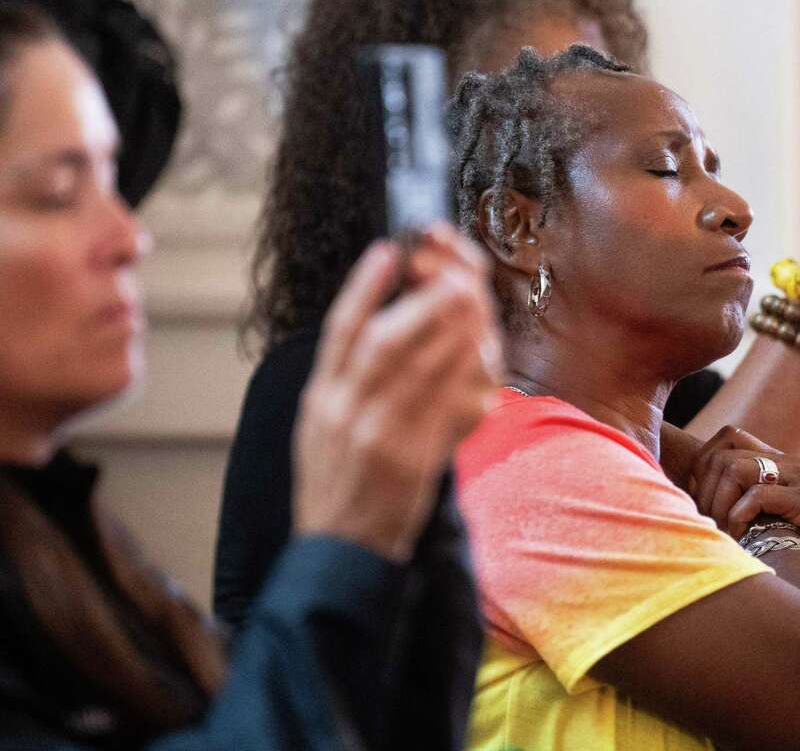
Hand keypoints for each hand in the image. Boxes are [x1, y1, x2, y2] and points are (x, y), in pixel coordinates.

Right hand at [293, 224, 501, 560]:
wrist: (342, 549)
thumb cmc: (336, 483)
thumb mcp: (320, 425)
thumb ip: (344, 378)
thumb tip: (378, 325)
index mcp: (320, 398)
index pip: (340, 331)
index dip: (365, 286)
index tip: (389, 250)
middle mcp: (344, 412)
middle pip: (385, 341)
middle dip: (422, 301)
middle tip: (452, 274)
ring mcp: (378, 437)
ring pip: (420, 369)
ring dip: (452, 329)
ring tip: (473, 299)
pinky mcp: (412, 460)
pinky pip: (444, 408)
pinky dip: (463, 375)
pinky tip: (479, 353)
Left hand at [685, 426, 799, 630]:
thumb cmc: (790, 551)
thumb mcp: (757, 515)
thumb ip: (732, 495)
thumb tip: (685, 488)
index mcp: (777, 461)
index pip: (728, 436)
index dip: (704, 463)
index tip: (700, 498)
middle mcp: (790, 463)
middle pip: (725, 454)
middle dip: (706, 491)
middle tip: (709, 522)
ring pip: (736, 468)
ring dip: (720, 504)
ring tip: (727, 530)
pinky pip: (757, 495)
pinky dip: (739, 516)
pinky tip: (744, 535)